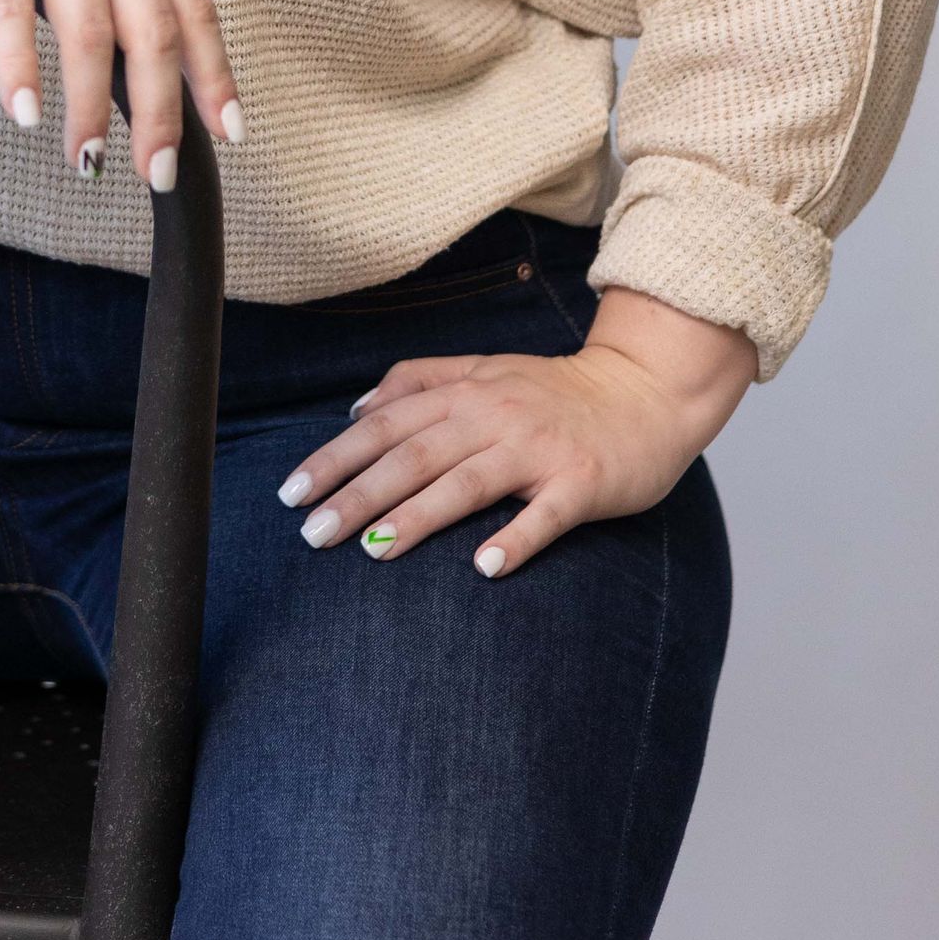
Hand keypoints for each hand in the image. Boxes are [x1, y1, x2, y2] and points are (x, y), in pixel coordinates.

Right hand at [0, 0, 244, 196]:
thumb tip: (121, 24)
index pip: (193, 5)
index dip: (215, 73)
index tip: (229, 133)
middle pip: (154, 32)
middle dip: (162, 114)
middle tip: (158, 175)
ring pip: (88, 32)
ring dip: (91, 109)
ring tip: (87, 161)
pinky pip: (9, 8)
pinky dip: (20, 67)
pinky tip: (23, 112)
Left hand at [276, 286, 756, 577]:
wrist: (647, 392)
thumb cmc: (558, 391)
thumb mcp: (485, 370)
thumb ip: (422, 380)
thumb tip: (357, 408)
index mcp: (466, 392)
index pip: (384, 426)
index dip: (335, 458)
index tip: (291, 493)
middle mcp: (495, 415)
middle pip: (413, 456)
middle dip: (356, 495)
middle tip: (311, 533)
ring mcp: (539, 449)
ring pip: (466, 482)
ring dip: (417, 517)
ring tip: (373, 550)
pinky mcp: (582, 482)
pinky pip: (545, 514)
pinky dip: (515, 539)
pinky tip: (484, 569)